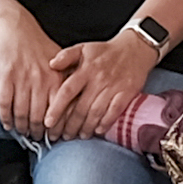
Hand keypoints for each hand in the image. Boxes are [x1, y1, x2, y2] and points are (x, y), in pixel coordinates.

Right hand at [0, 14, 80, 139]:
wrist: (16, 27)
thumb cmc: (38, 45)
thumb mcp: (59, 62)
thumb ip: (66, 82)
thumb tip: (74, 105)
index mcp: (57, 79)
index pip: (60, 111)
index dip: (57, 128)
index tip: (55, 137)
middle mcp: (42, 81)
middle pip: (40, 117)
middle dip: (38, 132)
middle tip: (37, 138)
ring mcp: (23, 79)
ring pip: (22, 113)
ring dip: (22, 127)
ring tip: (23, 132)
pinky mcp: (6, 77)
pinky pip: (5, 104)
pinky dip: (6, 118)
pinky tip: (7, 124)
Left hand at [49, 29, 163, 144]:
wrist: (134, 49)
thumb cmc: (105, 52)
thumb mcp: (83, 48)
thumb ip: (66, 56)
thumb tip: (51, 64)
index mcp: (85, 69)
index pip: (67, 91)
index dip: (57, 108)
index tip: (48, 122)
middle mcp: (98, 79)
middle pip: (80, 107)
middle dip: (70, 125)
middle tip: (63, 136)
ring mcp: (113, 87)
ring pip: (96, 113)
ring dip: (86, 128)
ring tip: (79, 135)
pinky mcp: (127, 93)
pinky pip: (114, 112)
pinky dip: (105, 123)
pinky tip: (98, 131)